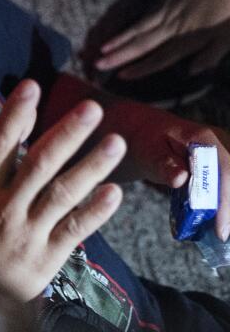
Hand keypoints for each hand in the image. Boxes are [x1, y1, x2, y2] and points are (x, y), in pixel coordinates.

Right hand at [0, 80, 124, 300]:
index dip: (16, 114)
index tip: (32, 86)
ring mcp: (29, 229)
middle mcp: (7, 204)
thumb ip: (1, 166)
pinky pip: (74, 229)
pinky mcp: (48, 254)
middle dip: (67, 133)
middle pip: (40, 163)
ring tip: (117, 142)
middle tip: (92, 108)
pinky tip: (115, 192)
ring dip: (91, 166)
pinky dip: (95, 211)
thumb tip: (22, 124)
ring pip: (62, 193)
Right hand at [95, 0, 229, 78]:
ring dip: (119, 41)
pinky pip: (145, 18)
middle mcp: (173, 27)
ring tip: (102, 49)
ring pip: (139, 29)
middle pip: (142, 44)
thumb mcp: (229, 35)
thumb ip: (211, 54)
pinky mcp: (167, 0)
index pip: (161, 58)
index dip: (141, 68)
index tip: (120, 76)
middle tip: (97, 63)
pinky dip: (131, 27)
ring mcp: (168, 12)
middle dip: (119, 55)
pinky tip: (123, 32)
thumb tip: (193, 71)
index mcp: (189, 38)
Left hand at [114, 104, 229, 239]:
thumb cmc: (146, 141)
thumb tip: (180, 178)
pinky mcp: (223, 164)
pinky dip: (224, 203)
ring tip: (218, 232)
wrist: (146, 132)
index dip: (225, 202)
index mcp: (205, 137)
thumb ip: (163, 164)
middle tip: (220, 236)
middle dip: (228, 209)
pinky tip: (218, 222)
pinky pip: (226, 184)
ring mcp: (225, 153)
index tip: (221, 229)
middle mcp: (222, 143)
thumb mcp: (149, 152)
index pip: (224, 170)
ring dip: (226, 207)